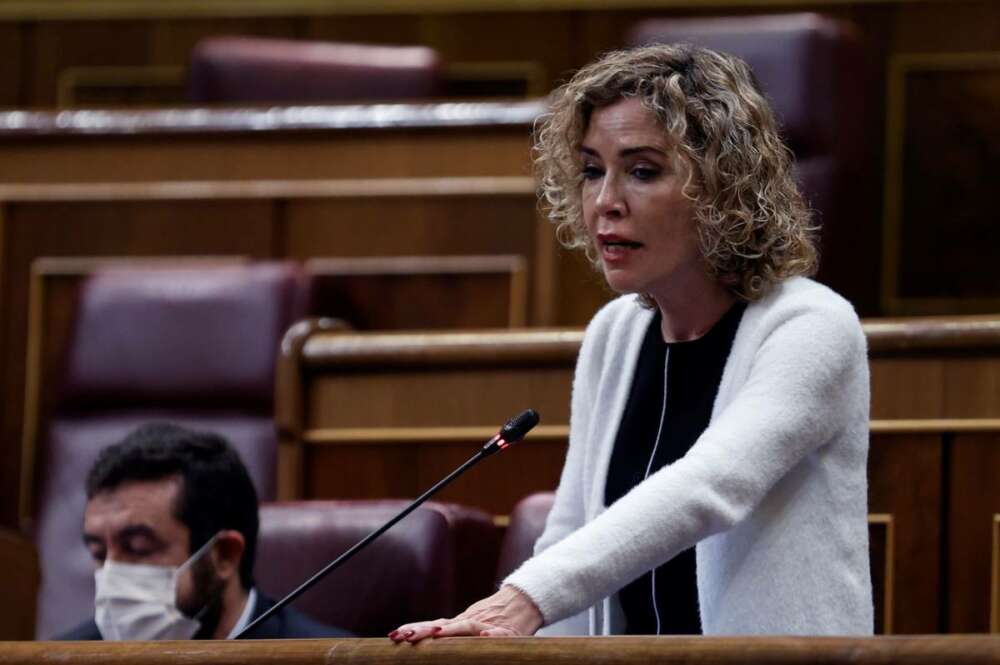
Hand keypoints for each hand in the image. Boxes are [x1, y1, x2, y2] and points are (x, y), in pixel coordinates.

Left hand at [389, 585, 542, 642]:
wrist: (525, 601)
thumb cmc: (496, 616)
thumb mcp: (471, 623)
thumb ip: (454, 631)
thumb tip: (427, 636)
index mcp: (460, 623)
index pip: (433, 626)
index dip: (415, 630)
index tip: (395, 634)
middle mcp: (469, 622)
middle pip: (443, 626)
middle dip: (423, 631)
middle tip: (403, 636)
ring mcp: (487, 624)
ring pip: (467, 627)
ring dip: (453, 630)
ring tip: (438, 634)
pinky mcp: (507, 632)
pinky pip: (501, 634)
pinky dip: (494, 634)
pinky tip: (485, 635)